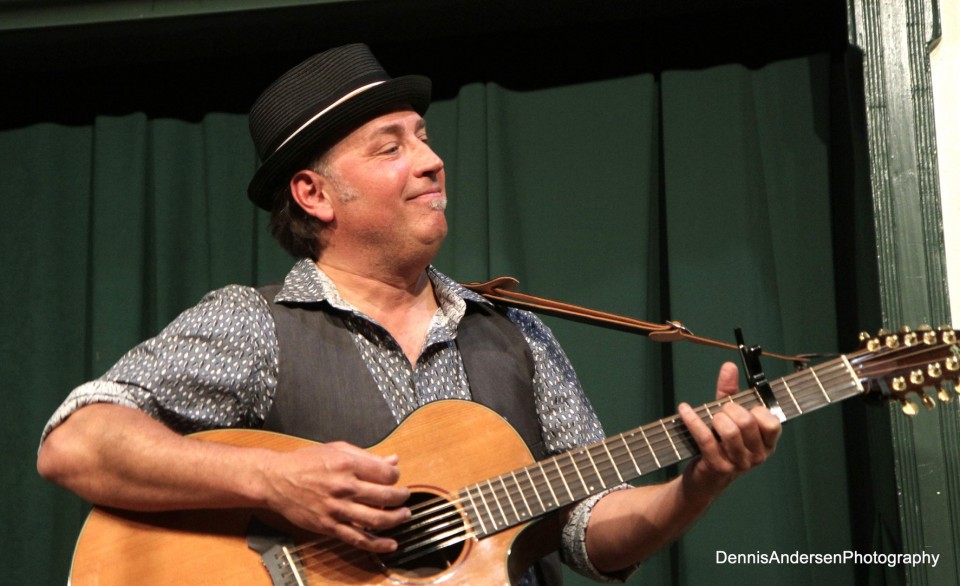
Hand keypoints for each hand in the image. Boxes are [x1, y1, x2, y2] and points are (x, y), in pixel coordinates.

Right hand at [259, 441, 410, 552]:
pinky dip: (378, 544)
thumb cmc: (305, 462)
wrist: (276, 480)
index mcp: (348, 464)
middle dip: (402, 497)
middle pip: (386, 496)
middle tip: (405, 497)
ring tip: (404, 515)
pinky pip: (358, 538)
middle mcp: (344, 486)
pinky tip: (391, 544)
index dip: (396, 476)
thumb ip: (367, 456)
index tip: (395, 478)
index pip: (386, 474)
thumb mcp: (336, 449)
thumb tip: (393, 460)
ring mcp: (337, 508)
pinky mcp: (329, 526)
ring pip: (376, 519)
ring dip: (396, 519)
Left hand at [677, 362, 781, 491]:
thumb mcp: (729, 418)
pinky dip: (693, 420)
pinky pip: (706, 439)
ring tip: (710, 418)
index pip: (772, 423)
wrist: (704, 479)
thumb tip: (729, 366)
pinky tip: (684, 409)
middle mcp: (757, 456)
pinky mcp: (718, 467)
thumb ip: (731, 392)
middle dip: (729, 410)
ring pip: (729, 431)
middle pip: (746, 422)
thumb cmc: (721, 444)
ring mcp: (738, 464)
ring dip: (715, 418)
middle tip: (720, 412)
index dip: (755, 411)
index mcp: (767, 444)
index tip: (743, 410)